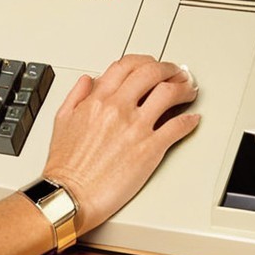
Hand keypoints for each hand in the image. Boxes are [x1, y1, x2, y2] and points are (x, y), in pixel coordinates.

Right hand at [41, 54, 199, 234]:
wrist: (72, 193)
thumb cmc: (66, 164)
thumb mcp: (62, 119)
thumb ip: (76, 95)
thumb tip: (88, 80)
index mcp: (97, 99)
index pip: (127, 65)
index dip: (144, 61)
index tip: (152, 65)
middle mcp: (118, 108)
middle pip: (151, 73)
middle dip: (169, 69)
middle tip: (177, 72)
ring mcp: (136, 128)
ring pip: (168, 94)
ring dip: (184, 88)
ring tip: (189, 89)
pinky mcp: (150, 150)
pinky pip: (177, 127)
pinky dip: (189, 120)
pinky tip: (192, 119)